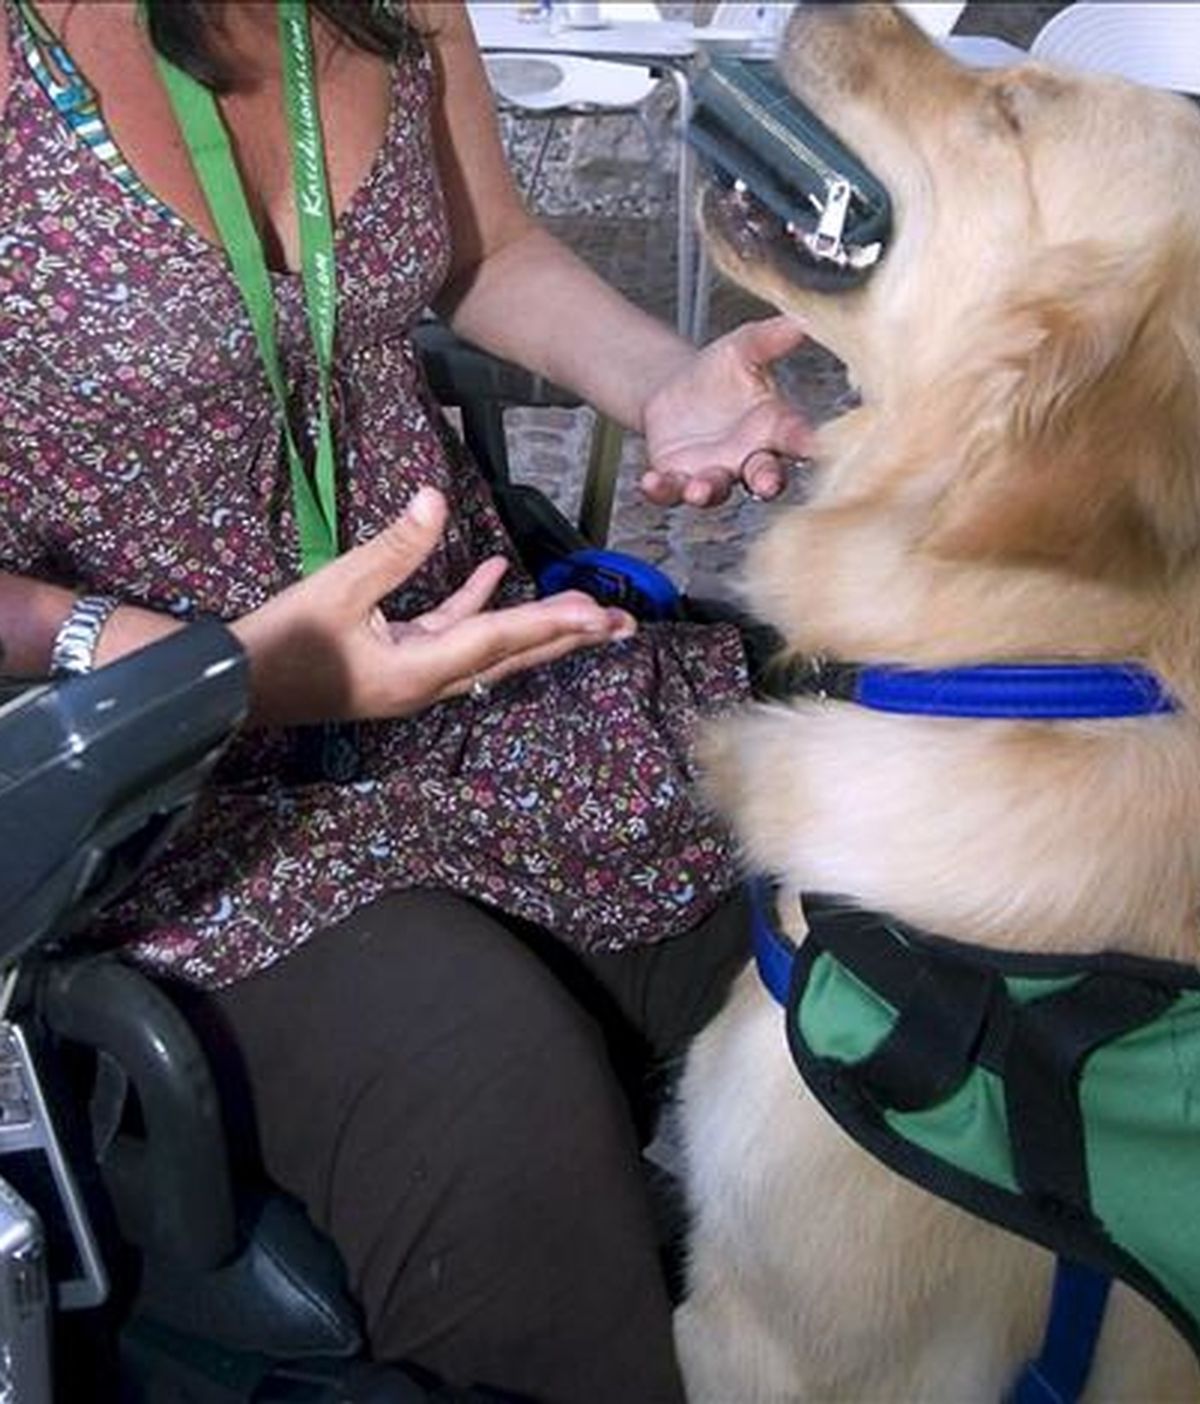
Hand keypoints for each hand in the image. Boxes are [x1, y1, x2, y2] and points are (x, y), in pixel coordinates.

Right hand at [232, 487, 634, 725]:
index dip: (549, 623)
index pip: (498, 640)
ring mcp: (417, 676)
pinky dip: (477, 607)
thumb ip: (392, 548)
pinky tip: (495, 572)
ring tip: (586, 612)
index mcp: (419, 671)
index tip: (596, 614)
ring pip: (491, 649)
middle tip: (623, 627)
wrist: (235, 689)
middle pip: (513, 657)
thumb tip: (434, 499)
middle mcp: (430, 682)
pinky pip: (452, 636)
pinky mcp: (400, 664)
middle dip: (568, 640)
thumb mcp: (336, 588)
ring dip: (536, 627)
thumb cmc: (282, 641)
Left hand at [640, 316, 813, 506]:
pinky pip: (670, 491)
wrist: (677, 390)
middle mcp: (747, 457)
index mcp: (773, 428)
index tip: (814, 446)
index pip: (796, 438)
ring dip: (707, 492)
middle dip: (766, 482)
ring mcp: (713, 472)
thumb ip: (770, 338)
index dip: (805, 443)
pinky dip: (661, 490)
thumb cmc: (720, 372)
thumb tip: (802, 319)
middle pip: (764, 476)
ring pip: (716, 490)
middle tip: (767, 485)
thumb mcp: (743, 348)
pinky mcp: (678, 478)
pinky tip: (649, 482)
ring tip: (698, 490)